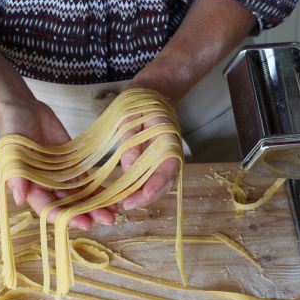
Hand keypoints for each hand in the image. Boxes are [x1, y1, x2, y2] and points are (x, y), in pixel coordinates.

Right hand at [0, 99, 116, 229]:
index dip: (66, 217)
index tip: (84, 223)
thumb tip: (19, 199)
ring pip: (79, 197)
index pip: (48, 208)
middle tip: (107, 220)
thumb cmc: (12, 126)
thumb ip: (16, 173)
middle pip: (67, 206)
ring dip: (95, 206)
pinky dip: (98, 190)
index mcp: (29, 186)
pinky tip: (113, 196)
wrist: (24, 108)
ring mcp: (60, 178)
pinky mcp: (72, 167)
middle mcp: (46, 186)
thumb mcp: (11, 148)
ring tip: (113, 213)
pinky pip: (86, 182)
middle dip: (87, 214)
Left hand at [118, 91, 180, 210]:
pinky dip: (144, 190)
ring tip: (127, 203)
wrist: (152, 94)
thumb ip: (131, 144)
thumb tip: (129, 169)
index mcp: (168, 140)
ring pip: (161, 185)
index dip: (156, 183)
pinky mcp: (159, 163)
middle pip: (166, 182)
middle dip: (147, 197)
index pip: (167, 167)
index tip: (143, 195)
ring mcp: (167, 159)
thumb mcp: (130, 120)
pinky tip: (130, 195)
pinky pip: (154, 180)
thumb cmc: (140, 105)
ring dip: (146, 196)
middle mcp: (172, 153)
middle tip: (127, 205)